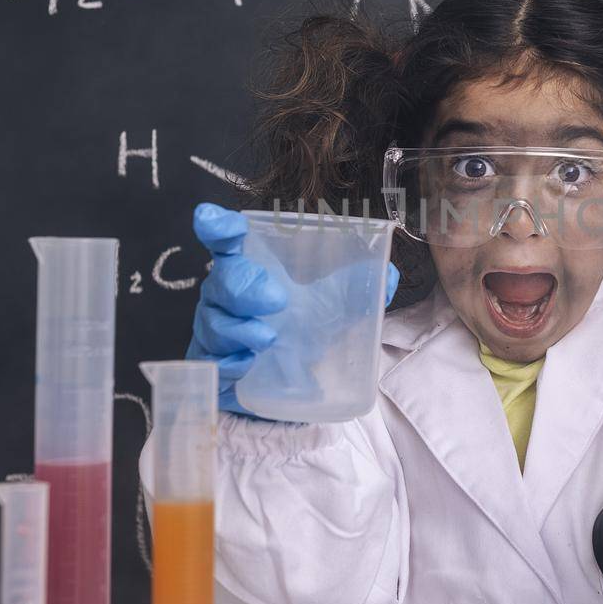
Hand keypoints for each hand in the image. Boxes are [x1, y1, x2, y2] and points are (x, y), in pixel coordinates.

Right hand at [187, 203, 400, 417]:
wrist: (286, 381)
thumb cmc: (300, 328)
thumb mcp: (331, 304)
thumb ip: (359, 285)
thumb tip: (388, 273)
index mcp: (251, 267)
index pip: (227, 240)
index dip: (218, 227)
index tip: (218, 222)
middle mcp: (227, 294)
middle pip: (223, 280)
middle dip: (246, 287)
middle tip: (278, 299)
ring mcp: (216, 329)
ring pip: (215, 323)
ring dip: (240, 330)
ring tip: (267, 338)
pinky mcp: (215, 365)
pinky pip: (214, 362)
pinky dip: (231, 363)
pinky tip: (248, 363)